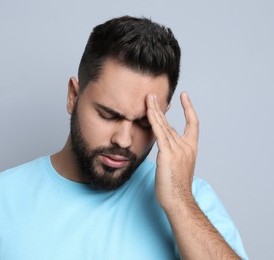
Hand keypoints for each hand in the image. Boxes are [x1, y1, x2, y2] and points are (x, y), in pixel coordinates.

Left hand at [146, 92, 198, 210]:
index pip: (193, 124)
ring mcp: (177, 150)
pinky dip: (154, 121)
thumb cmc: (176, 187)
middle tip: (152, 95)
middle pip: (172, 122)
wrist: (178, 201)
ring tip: (148, 98)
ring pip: (164, 126)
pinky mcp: (167, 155)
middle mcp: (185, 147)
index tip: (184, 96)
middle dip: (161, 107)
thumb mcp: (177, 166)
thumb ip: (172, 152)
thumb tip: (164, 144)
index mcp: (191, 149)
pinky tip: (148, 112)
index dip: (189, 108)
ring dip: (154, 111)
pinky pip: (159, 134)